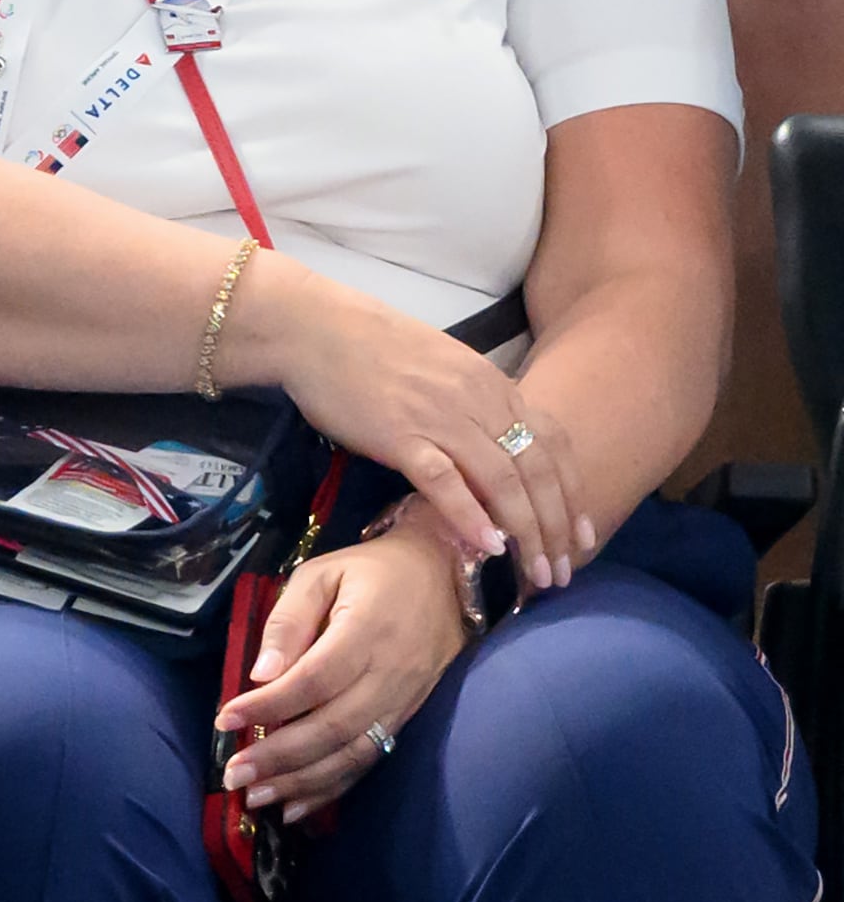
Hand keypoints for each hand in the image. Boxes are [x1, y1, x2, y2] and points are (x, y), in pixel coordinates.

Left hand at [214, 536, 470, 822]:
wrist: (444, 573)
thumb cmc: (371, 572)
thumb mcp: (321, 574)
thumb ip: (288, 620)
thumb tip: (261, 674)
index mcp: (368, 630)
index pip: (314, 679)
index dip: (268, 705)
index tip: (223, 718)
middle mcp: (392, 671)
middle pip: (334, 725)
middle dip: (279, 757)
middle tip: (233, 776)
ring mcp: (406, 697)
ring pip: (354, 751)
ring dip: (303, 781)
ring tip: (256, 798)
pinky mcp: (410, 714)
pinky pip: (372, 757)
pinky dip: (333, 786)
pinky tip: (297, 806)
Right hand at [268, 276, 585, 592]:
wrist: (319, 331)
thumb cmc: (373, 351)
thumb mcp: (443, 371)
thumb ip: (472, 407)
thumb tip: (489, 448)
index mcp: (494, 386)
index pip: (553, 445)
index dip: (574, 493)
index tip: (582, 535)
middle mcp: (481, 402)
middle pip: (537, 471)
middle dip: (558, 525)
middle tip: (563, 571)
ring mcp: (442, 419)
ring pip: (503, 480)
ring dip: (527, 530)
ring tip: (536, 571)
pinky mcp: (401, 437)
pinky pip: (445, 481)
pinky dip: (471, 515)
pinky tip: (487, 545)